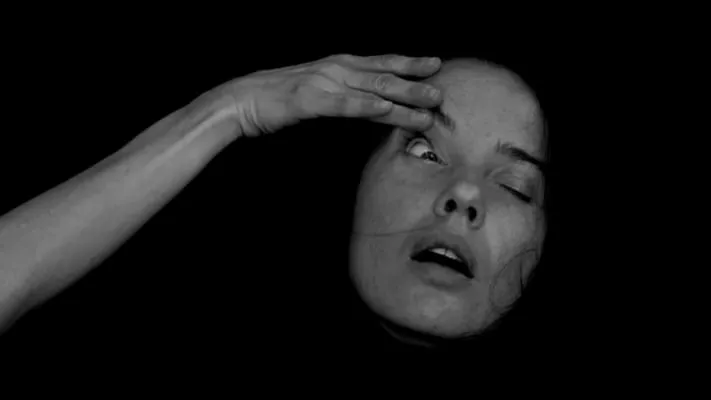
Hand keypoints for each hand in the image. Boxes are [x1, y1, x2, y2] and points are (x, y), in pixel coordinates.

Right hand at [230, 54, 443, 136]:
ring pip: (371, 89)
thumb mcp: (319, 93)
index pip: (381, 64)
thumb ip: (346, 95)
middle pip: (384, 74)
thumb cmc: (280, 99)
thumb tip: (374, 104)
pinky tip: (384, 110)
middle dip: (415, 81)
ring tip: (427, 105)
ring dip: (402, 97)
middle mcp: (336, 69)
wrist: (242, 99)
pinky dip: (366, 106)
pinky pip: (343, 104)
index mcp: (339, 66)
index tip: (436, 66)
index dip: (409, 64)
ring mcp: (324, 82)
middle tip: (442, 88)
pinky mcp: (310, 99)